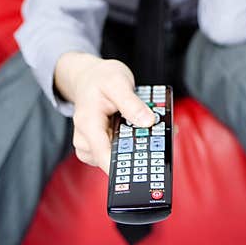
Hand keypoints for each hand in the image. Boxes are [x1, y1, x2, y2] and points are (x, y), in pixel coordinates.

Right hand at [70, 59, 177, 174]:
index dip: (124, 166)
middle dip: (139, 151)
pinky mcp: (99, 146)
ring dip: (138, 147)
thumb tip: (148, 122)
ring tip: (154, 130)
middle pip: (114, 158)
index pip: (103, 155)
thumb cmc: (100, 78)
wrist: (89, 77)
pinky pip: (118, 152)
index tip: (146, 167)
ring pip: (118, 157)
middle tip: (160, 137)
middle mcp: (85, 139)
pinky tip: (142, 132)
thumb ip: (131, 103)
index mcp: (88, 124)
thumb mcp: (117, 82)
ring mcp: (91, 145)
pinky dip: (132, 144)